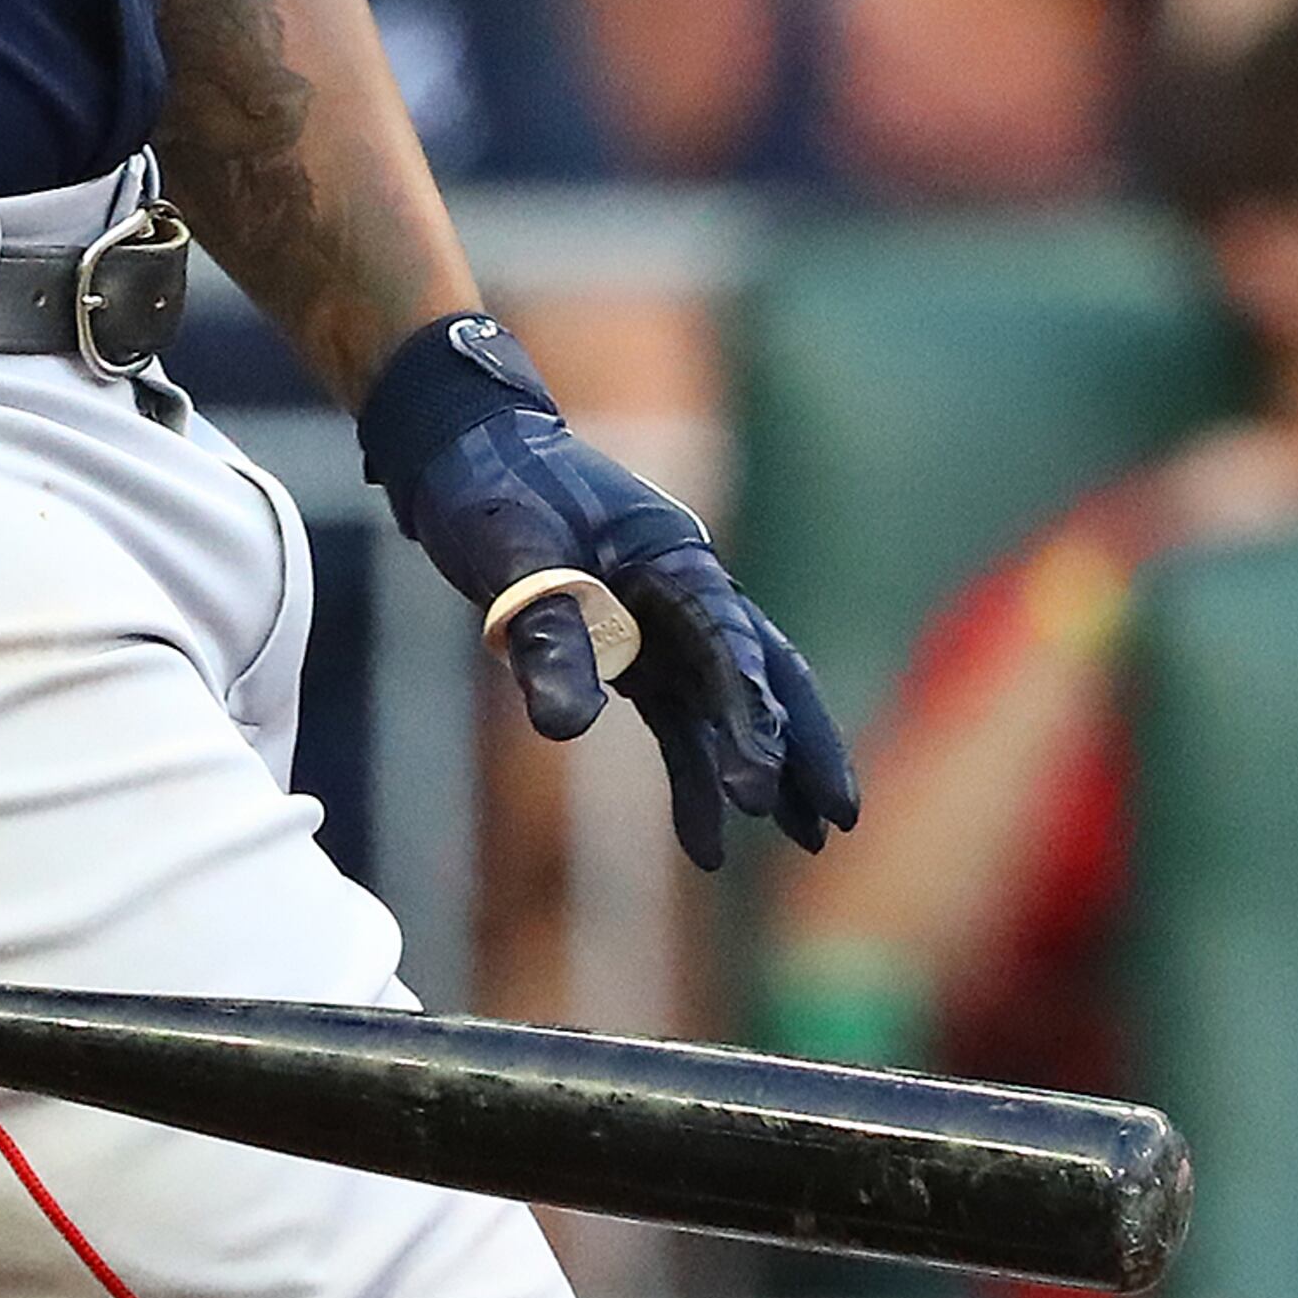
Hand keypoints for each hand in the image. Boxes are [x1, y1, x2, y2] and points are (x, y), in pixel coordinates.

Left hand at [361, 316, 857, 872]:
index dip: (747, 712)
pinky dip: (695, 775)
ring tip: (806, 841)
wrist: (462, 453)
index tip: (757, 781)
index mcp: (670, 554)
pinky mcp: (633, 651)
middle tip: (835, 816)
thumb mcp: (511, 555)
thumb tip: (567, 728)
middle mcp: (683, 589)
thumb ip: (546, 635)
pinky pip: (678, 721)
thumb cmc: (492, 490)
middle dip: (803, 743)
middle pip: (766, 672)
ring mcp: (663, 623)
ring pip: (731, 705)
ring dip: (767, 769)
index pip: (724, 640)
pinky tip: (704, 845)